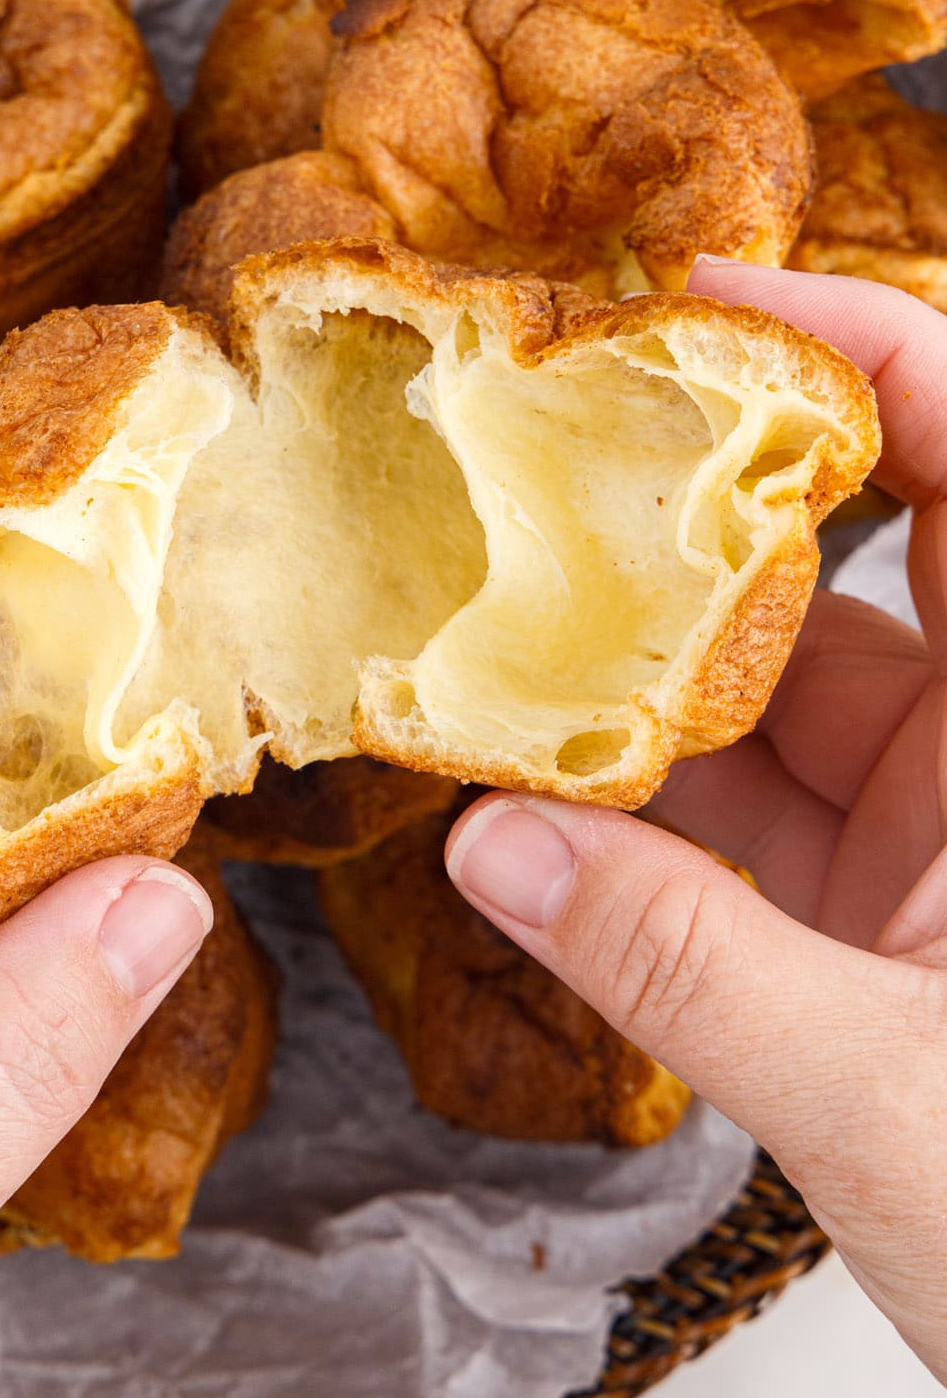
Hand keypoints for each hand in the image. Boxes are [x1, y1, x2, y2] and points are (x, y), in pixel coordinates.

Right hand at [446, 263, 946, 1384]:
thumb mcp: (886, 1100)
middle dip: (699, 500)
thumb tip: (496, 846)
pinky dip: (638, 808)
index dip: (870, 346)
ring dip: (639, 676)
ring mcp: (933, 840)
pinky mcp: (872, 921)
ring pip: (774, 698)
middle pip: (857, 559)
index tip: (707, 296)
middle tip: (543, 446)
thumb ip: (682, 967)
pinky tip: (529, 797)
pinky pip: (740, 819)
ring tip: (494, 633)